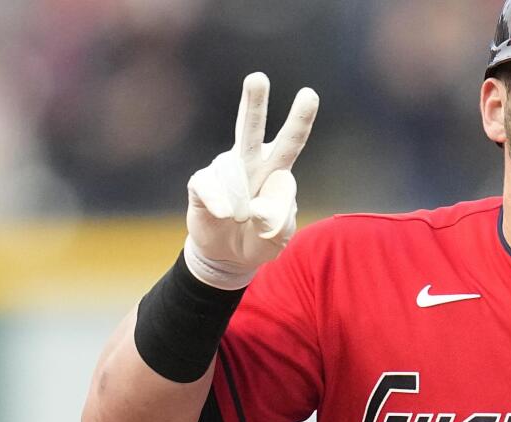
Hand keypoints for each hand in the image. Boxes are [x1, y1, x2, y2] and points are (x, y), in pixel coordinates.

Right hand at [185, 72, 318, 289]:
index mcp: (277, 167)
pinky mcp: (201, 185)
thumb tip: (257, 208)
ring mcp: (223, 171)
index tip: (309, 93)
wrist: (228, 256)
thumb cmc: (259, 238)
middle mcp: (249, 161)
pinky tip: (226, 214)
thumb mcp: (279, 237)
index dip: (300, 119)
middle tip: (257, 77)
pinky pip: (209, 186)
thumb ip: (278, 222)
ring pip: (229, 166)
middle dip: (253, 102)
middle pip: (250, 128)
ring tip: (241, 219)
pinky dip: (220, 202)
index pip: (291, 139)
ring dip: (241, 202)